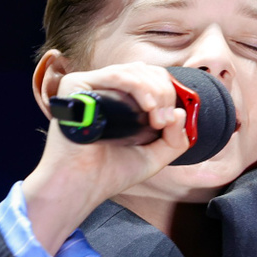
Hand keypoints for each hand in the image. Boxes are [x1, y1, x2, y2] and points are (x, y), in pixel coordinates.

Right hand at [22, 63, 190, 253]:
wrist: (82, 185)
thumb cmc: (109, 172)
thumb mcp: (153, 156)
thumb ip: (175, 138)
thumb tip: (180, 112)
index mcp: (118, 99)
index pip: (151, 78)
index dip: (169, 93)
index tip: (172, 120)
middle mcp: (103, 88)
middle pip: (147, 71)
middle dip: (165, 94)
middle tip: (164, 122)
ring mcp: (88, 85)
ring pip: (135, 71)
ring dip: (156, 93)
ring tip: (157, 120)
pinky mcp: (75, 85)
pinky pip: (115, 74)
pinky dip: (138, 87)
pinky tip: (148, 107)